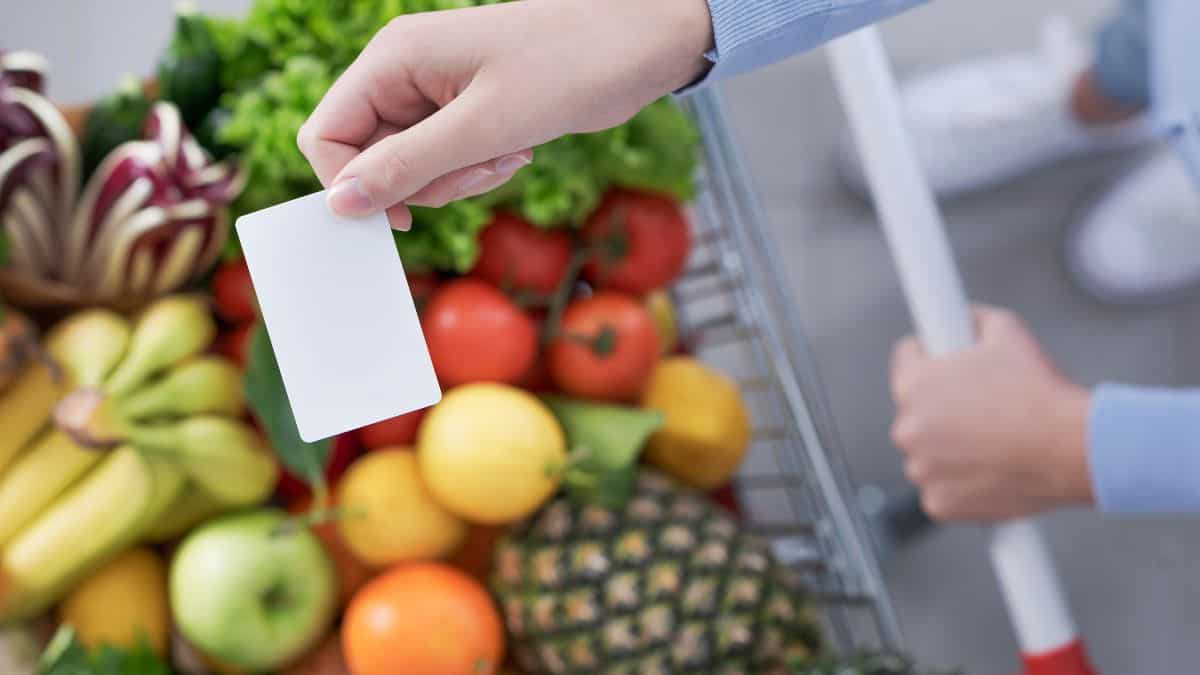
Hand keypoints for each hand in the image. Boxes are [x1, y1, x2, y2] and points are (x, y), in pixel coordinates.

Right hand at [298, 0, 713, 229]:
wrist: (635, 47)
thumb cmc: (565, 68)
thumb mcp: (482, 128)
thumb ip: (405, 166)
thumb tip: (340, 203)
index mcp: (392, 58)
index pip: (326, 134)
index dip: (353, 184)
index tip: (403, 215)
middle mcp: (404, 71)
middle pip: (370, 156)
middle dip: (423, 182)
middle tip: (479, 172)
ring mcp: (434, 90)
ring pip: (411, 165)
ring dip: (456, 179)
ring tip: (507, 155)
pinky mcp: (465, 109)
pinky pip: (446, 159)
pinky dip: (476, 168)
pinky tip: (516, 150)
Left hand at [890, 307, 1092, 521]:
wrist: (1073, 447)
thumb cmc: (1041, 391)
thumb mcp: (1005, 330)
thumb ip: (972, 319)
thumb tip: (961, 316)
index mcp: (913, 384)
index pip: (906, 358)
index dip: (932, 356)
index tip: (947, 362)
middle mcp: (907, 428)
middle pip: (916, 410)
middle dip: (943, 406)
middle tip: (985, 407)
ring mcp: (921, 470)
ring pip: (929, 452)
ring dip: (950, 447)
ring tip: (995, 440)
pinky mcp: (939, 504)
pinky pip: (942, 489)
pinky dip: (961, 484)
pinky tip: (993, 469)